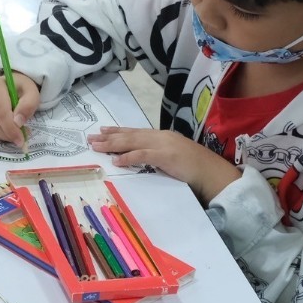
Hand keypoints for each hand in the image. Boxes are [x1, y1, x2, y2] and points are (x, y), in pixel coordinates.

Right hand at [0, 73, 39, 145]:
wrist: (7, 85)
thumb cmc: (20, 89)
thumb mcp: (31, 92)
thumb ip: (28, 105)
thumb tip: (18, 122)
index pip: (1, 112)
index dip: (11, 128)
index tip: (21, 139)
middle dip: (6, 135)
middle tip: (18, 140)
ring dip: (1, 136)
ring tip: (13, 134)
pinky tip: (4, 131)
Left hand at [87, 126, 242, 204]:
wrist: (212, 171)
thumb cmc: (194, 167)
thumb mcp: (172, 157)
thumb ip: (157, 154)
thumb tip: (139, 157)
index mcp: (161, 136)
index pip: (135, 131)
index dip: (117, 131)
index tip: (102, 130)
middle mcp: (160, 137)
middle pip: (130, 135)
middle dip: (109, 137)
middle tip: (90, 138)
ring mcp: (163, 145)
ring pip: (133, 142)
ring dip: (113, 145)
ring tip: (96, 146)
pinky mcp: (166, 156)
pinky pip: (143, 155)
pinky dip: (128, 157)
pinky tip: (116, 160)